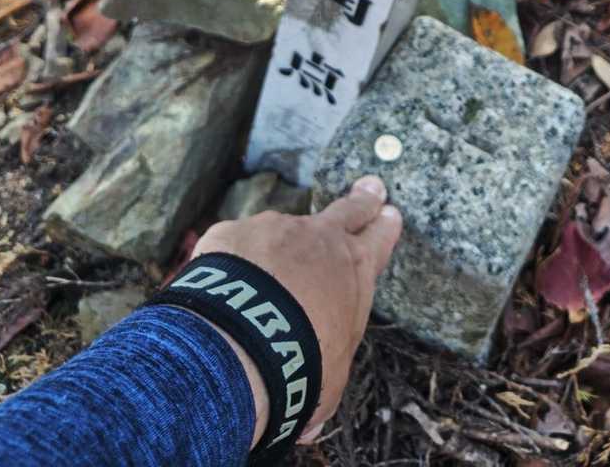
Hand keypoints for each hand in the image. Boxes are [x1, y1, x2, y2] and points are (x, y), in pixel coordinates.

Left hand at [189, 177, 401, 445]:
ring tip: (260, 282)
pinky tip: (220, 291)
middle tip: (370, 187)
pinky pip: (233, 248)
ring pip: (281, 232)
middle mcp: (318, 238)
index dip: (384, 225)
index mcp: (353, 269)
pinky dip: (231, 265)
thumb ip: (326, 374)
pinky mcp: (231, 233)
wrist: (243, 344)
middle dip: (361, 200)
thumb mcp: (331, 378)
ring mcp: (273, 229)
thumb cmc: (302, 365)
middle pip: (347, 210)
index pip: (378, 239)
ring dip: (278, 250)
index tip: (389, 212)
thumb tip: (310, 421)